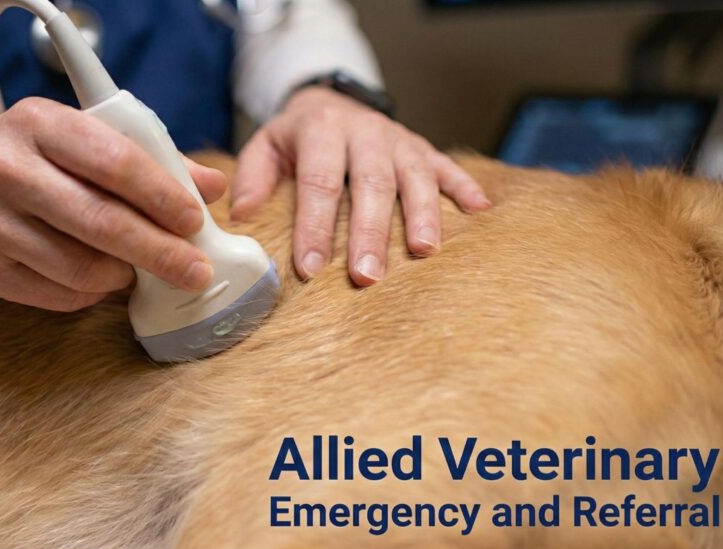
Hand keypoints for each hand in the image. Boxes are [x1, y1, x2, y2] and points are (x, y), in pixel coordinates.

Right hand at [0, 98, 226, 311]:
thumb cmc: (30, 157)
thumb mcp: (78, 137)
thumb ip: (147, 158)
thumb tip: (211, 187)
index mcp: (37, 122)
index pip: (114, 161)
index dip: (161, 195)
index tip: (194, 219)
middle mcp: (4, 169)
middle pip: (100, 221)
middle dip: (159, 251)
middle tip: (195, 269)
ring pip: (80, 266)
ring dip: (125, 275)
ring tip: (142, 269)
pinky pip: (58, 294)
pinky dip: (93, 292)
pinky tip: (104, 278)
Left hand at [232, 86, 490, 285]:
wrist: (331, 99)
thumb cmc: (296, 138)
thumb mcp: (265, 145)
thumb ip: (252, 177)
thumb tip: (242, 215)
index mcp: (321, 129)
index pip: (318, 182)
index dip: (314, 226)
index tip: (309, 268)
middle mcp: (365, 131)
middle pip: (370, 183)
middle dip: (369, 231)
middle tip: (366, 275)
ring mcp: (399, 140)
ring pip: (414, 176)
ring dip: (421, 215)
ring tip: (424, 253)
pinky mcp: (424, 148)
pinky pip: (448, 166)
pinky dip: (465, 188)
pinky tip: (480, 213)